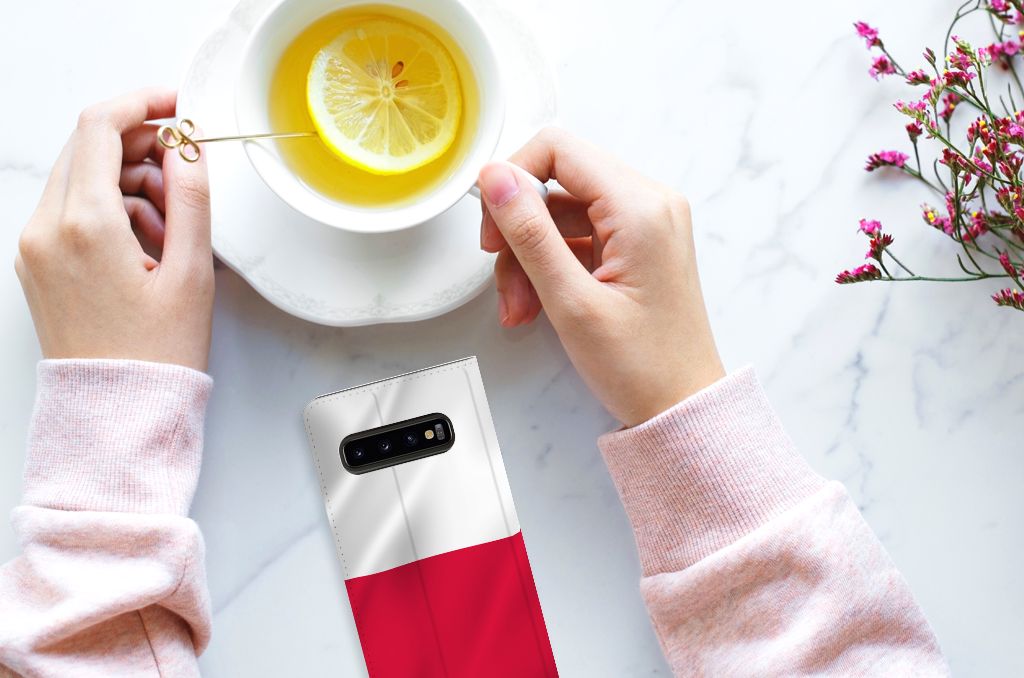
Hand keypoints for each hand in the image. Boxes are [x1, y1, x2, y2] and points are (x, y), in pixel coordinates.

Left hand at [15, 88, 213, 371]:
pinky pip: (72, 210)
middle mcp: (47, 229)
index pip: (100, 127)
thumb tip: (188, 147)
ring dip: (129, 182)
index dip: (143, 103)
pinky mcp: (37, 263)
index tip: (176, 105)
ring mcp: (35, 246)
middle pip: (88, 148)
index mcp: (85, 225)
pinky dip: (110, 209)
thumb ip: (192, 198)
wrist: (117, 411)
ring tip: (173, 228)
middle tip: (185, 173)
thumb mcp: (191, 272)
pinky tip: (147, 244)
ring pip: (81, 178)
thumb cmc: (156, 354)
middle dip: (141, 147)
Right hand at [478, 128, 723, 426]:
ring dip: (529, 257)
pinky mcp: (636, 246)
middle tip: (502, 276)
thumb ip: (530, 233)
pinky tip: (538, 305)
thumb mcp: (571, 301)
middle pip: (557, 182)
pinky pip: (578, 237)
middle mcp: (649, 204)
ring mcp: (644, 224)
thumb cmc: (642, 366)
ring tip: (520, 307)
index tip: (493, 224)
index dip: (513, 179)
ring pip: (561, 214)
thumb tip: (496, 178)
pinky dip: (550, 267)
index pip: (558, 149)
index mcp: (641, 207)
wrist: (682, 407)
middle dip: (519, 230)